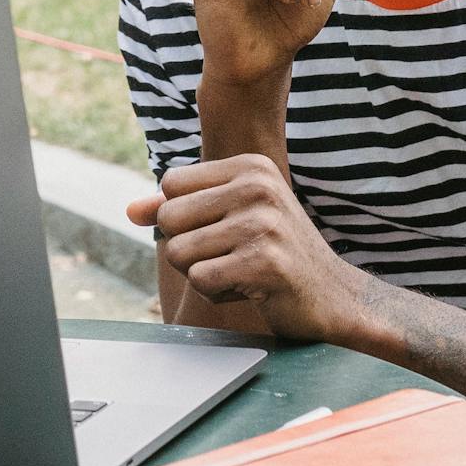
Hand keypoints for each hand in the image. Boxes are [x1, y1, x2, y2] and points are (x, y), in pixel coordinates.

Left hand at [127, 153, 374, 341]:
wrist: (336, 298)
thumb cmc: (276, 254)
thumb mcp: (231, 217)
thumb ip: (179, 209)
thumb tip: (129, 210)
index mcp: (250, 167)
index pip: (170, 184)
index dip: (182, 217)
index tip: (221, 230)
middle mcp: (256, 187)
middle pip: (168, 218)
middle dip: (188, 249)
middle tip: (230, 257)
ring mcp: (262, 224)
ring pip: (179, 252)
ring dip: (203, 274)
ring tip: (242, 272)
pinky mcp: (264, 263)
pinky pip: (200, 281)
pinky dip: (217, 294)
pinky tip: (250, 289)